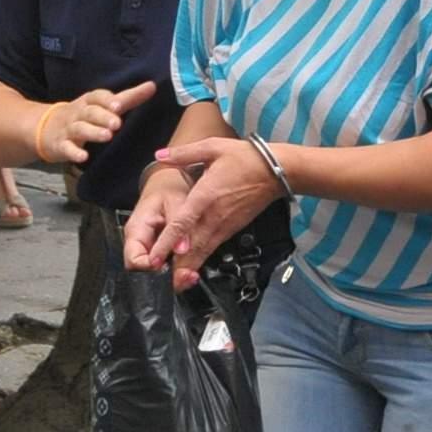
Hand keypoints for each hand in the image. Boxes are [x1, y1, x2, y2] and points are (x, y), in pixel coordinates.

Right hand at [35, 82, 158, 163]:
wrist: (46, 128)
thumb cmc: (84, 115)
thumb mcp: (103, 105)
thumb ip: (128, 98)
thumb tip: (152, 86)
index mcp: (89, 101)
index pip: (97, 97)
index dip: (107, 100)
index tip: (120, 105)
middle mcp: (78, 113)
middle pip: (90, 112)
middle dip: (103, 116)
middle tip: (117, 123)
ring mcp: (68, 129)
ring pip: (79, 128)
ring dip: (92, 132)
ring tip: (107, 136)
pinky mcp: (60, 145)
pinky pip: (66, 148)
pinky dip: (73, 152)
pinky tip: (83, 157)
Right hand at [123, 167, 192, 275]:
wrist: (168, 182)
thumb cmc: (168, 188)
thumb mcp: (177, 201)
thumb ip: (179, 225)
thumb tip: (181, 248)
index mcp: (137, 230)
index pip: (134, 261)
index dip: (150, 268)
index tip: (168, 267)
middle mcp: (139, 241)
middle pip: (144, 270)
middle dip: (164, 276)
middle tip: (186, 275)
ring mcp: (149, 246)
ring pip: (156, 270)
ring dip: (173, 273)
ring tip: (190, 272)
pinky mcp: (160, 248)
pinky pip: (165, 263)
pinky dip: (177, 266)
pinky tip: (190, 264)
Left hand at [129, 136, 282, 289]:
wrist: (276, 172)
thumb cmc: (245, 158)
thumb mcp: (213, 148)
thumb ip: (184, 154)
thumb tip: (159, 155)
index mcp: (206, 196)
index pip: (183, 222)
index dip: (168, 241)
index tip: (155, 257)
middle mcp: (214, 216)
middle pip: (191, 245)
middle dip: (174, 264)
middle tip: (158, 280)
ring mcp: (224, 225)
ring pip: (202, 251)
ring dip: (187, 267)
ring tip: (172, 283)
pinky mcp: (231, 230)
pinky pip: (212, 248)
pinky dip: (200, 260)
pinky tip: (190, 270)